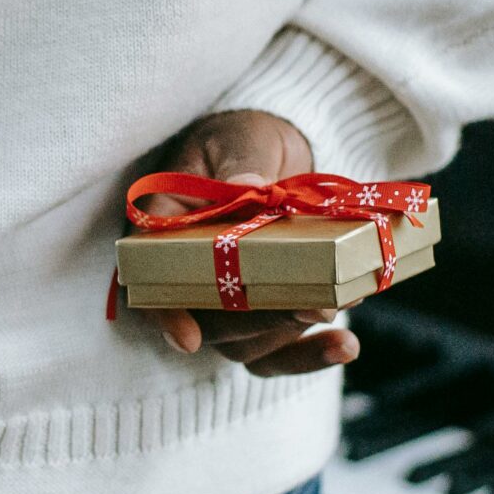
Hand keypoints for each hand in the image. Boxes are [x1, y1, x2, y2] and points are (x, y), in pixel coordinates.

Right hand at [136, 110, 361, 377]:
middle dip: (261, 318)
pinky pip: (276, 354)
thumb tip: (245, 186)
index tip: (188, 338)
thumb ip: (242, 162)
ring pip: (244, 344)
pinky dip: (310, 356)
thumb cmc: (244, 139)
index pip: (148, 278)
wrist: (277, 152)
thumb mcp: (242, 138)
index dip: (163, 313)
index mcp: (164, 229)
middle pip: (207, 321)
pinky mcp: (262, 315)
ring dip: (291, 330)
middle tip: (314, 303)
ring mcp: (224, 303)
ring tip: (338, 303)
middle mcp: (187, 275)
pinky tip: (346, 345)